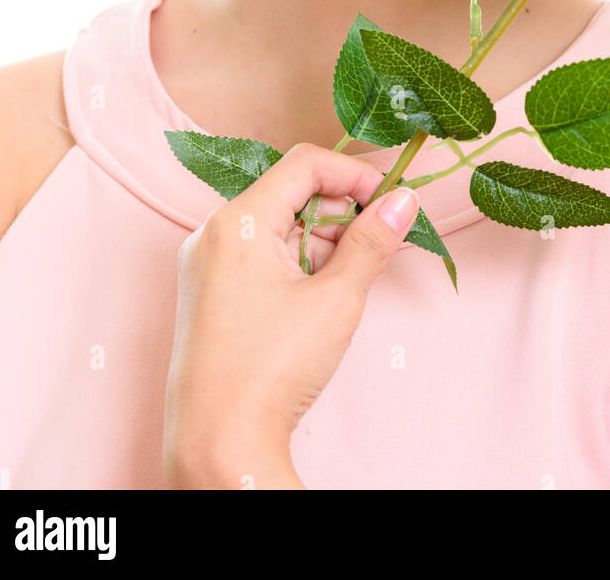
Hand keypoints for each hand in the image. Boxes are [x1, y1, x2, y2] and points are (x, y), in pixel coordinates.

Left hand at [162, 141, 419, 489]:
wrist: (218, 444)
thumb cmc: (270, 370)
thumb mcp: (335, 299)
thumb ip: (372, 241)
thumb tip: (403, 200)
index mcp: (235, 221)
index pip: (304, 164)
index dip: (354, 174)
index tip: (390, 201)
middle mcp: (213, 234)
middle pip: (290, 194)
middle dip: (341, 213)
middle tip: (381, 244)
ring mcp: (206, 265)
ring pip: (277, 227)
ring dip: (322, 242)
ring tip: (351, 282)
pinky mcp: (210, 294)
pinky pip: (260, 257)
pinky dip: (298, 265)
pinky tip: (323, 297)